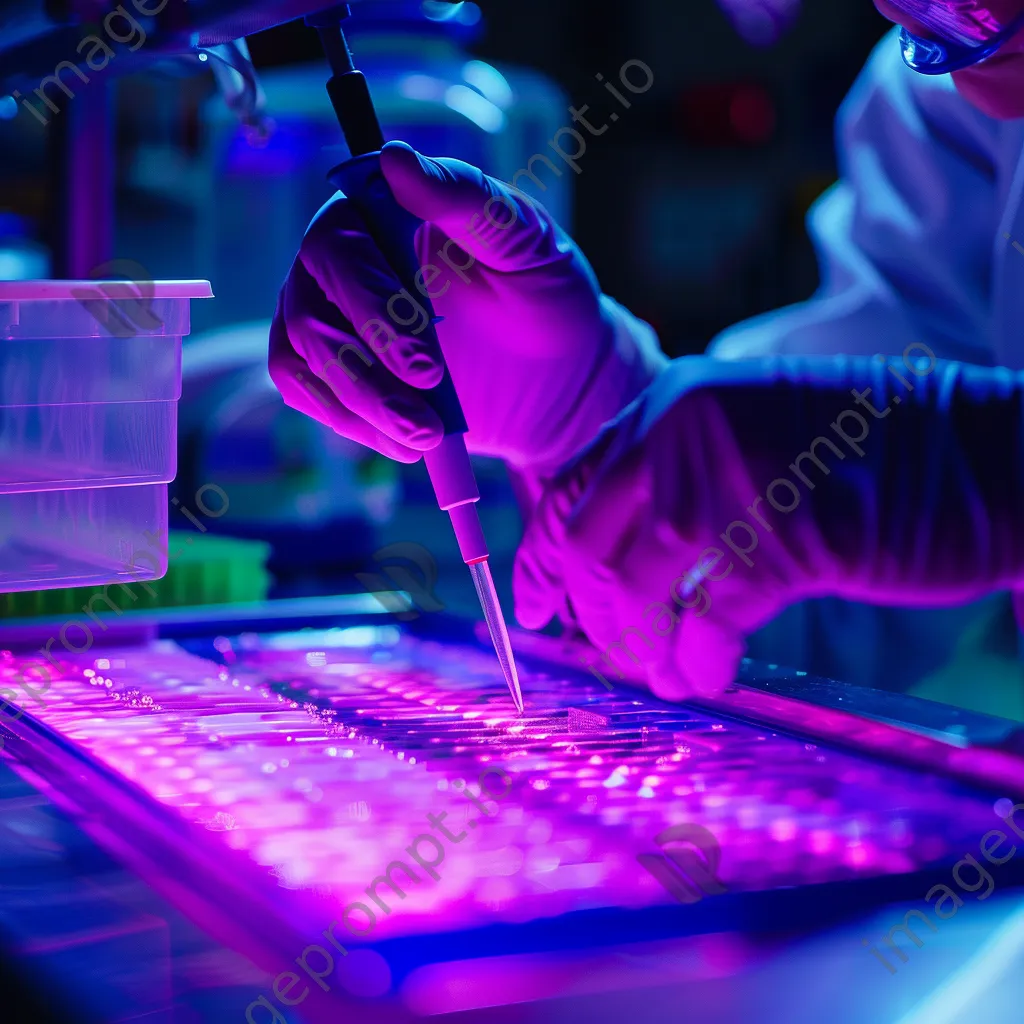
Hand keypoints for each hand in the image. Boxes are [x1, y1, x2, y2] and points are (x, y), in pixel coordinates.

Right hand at [269, 141, 664, 474]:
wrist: (555, 371)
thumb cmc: (543, 295)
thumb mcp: (526, 243)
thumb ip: (466, 200)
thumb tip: (394, 158)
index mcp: (379, 211)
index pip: (339, 248)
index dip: (373, 309)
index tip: (427, 366)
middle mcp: (339, 259)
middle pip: (312, 311)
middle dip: (371, 372)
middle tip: (429, 419)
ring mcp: (328, 314)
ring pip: (305, 357)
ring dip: (362, 406)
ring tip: (426, 437)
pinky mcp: (330, 366)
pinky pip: (308, 392)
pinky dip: (351, 424)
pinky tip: (403, 441)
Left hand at [513, 354, 1023, 701]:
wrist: (990, 454)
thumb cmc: (870, 455)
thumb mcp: (751, 439)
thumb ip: (679, 479)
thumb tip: (614, 559)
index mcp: (675, 403)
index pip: (574, 487)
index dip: (544, 558)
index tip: (536, 608)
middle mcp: (688, 430)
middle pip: (592, 542)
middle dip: (593, 613)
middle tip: (611, 654)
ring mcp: (736, 481)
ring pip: (637, 583)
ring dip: (640, 644)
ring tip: (660, 676)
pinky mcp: (790, 539)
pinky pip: (710, 617)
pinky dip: (699, 658)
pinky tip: (706, 675)